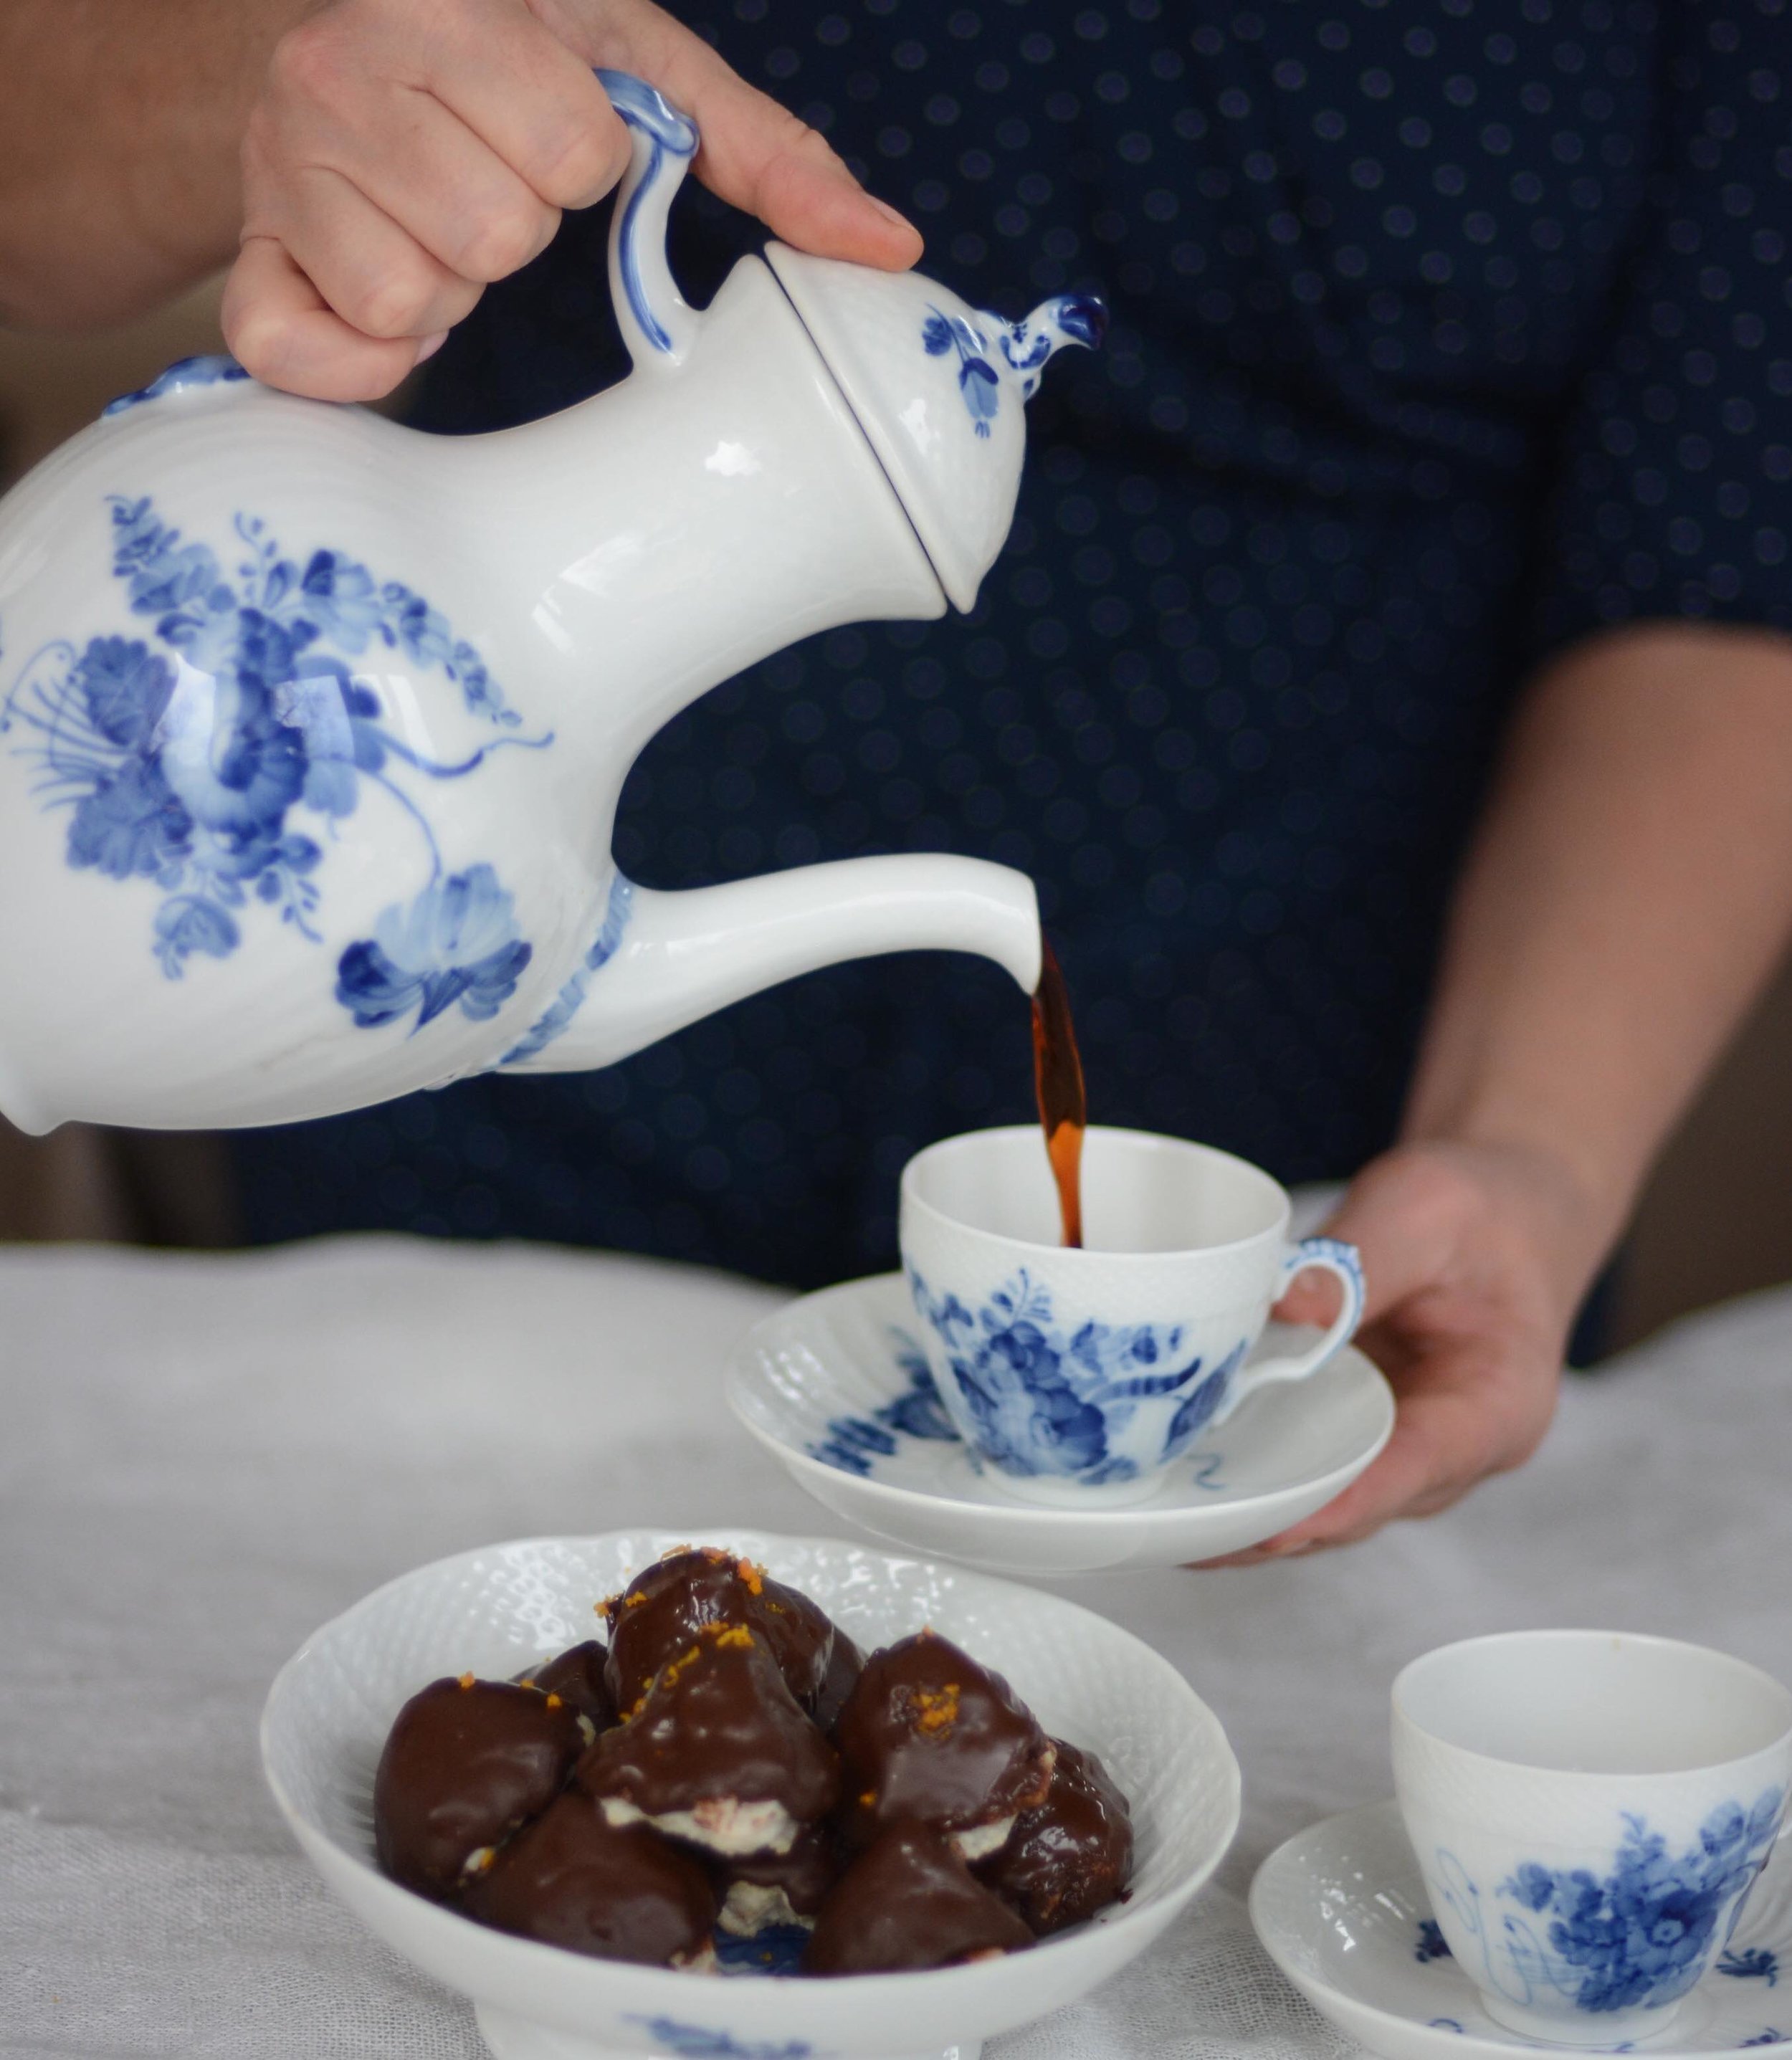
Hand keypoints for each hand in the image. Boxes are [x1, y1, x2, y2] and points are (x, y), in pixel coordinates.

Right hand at [223, 0, 920, 400]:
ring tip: (430, 223)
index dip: (584, 164)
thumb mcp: (638, 63)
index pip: (574, 156)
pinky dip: (358, 357)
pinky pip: (300, 351)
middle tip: (484, 180)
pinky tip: (380, 301)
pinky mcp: (248, 254)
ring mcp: (280, 166)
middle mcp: (338, 70)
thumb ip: (765, 154)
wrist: (323, 29)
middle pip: (494, 232)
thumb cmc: (505, 51)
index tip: (552, 135)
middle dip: (513, 225)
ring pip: (412, 296)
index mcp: (445, 2)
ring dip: (446, 285)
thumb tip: (890, 250)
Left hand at [1192, 1138, 1607, 1564]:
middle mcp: (1457, 1448)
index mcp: (1498, 1404)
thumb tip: (1289, 1303)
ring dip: (1257, 1514)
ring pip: (1331, 1499)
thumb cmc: (1481, 1210)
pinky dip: (1256, 1473)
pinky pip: (1312, 1462)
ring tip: (1170, 1525)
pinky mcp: (1366, 1429)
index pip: (1418, 1468)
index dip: (1343, 1504)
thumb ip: (1368, 1255)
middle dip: (1278, 1524)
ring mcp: (1409, 1446)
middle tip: (1189, 1530)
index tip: (1273, 1528)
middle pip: (1363, 1502)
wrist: (1501, 1210)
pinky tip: (1185, 1480)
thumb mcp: (1430, 1209)